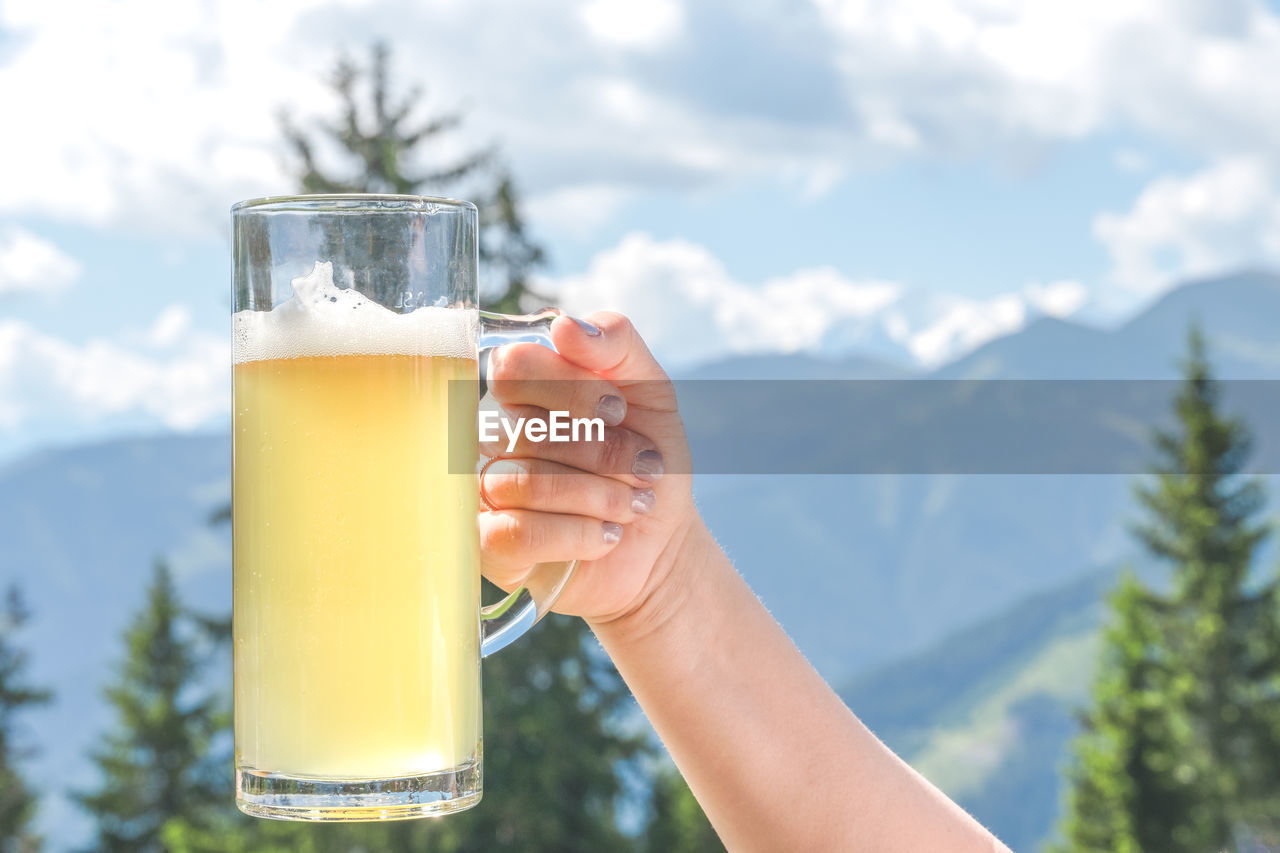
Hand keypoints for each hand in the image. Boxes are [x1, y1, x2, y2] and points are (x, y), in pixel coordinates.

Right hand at [478, 312, 698, 624]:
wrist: (661, 545)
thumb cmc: (647, 463)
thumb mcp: (652, 394)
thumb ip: (616, 345)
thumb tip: (564, 326)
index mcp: (524, 392)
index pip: (513, 367)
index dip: (571, 389)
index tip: (619, 410)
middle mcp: (493, 436)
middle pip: (523, 428)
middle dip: (603, 451)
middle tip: (646, 469)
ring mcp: (483, 491)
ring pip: (526, 481)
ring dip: (600, 495)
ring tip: (632, 506)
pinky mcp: (489, 545)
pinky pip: (519, 531)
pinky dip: (579, 534)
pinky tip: (607, 536)